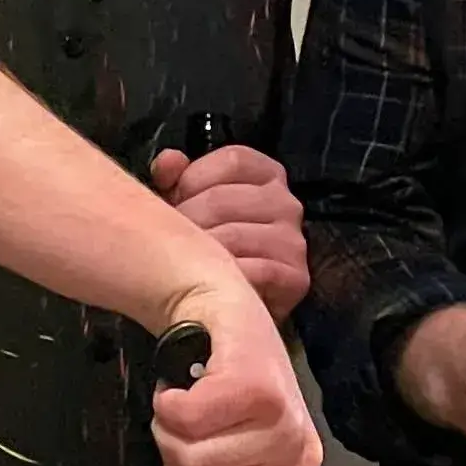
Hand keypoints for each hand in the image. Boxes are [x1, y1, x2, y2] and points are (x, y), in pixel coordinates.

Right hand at [148, 265, 322, 465]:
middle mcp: (302, 461)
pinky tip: (180, 390)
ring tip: (186, 411)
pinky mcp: (258, 387)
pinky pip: (186, 423)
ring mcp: (285, 424)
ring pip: (193, 464)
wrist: (219, 313)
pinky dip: (168, 405)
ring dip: (170, 436)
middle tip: (188, 440)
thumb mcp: (222, 463)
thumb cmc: (223, 396)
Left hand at [149, 144, 309, 320]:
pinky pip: (252, 271)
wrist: (226, 305)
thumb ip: (175, 177)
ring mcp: (293, 241)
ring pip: (232, 235)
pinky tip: (211, 283)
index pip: (233, 160)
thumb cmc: (208, 247)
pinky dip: (225, 278)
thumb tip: (169, 161)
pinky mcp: (296, 278)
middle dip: (187, 221)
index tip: (177, 199)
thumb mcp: (188, 203)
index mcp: (268, 176)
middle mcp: (287, 203)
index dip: (195, 178)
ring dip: (201, 253)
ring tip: (187, 263)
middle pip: (224, 198)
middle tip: (173, 241)